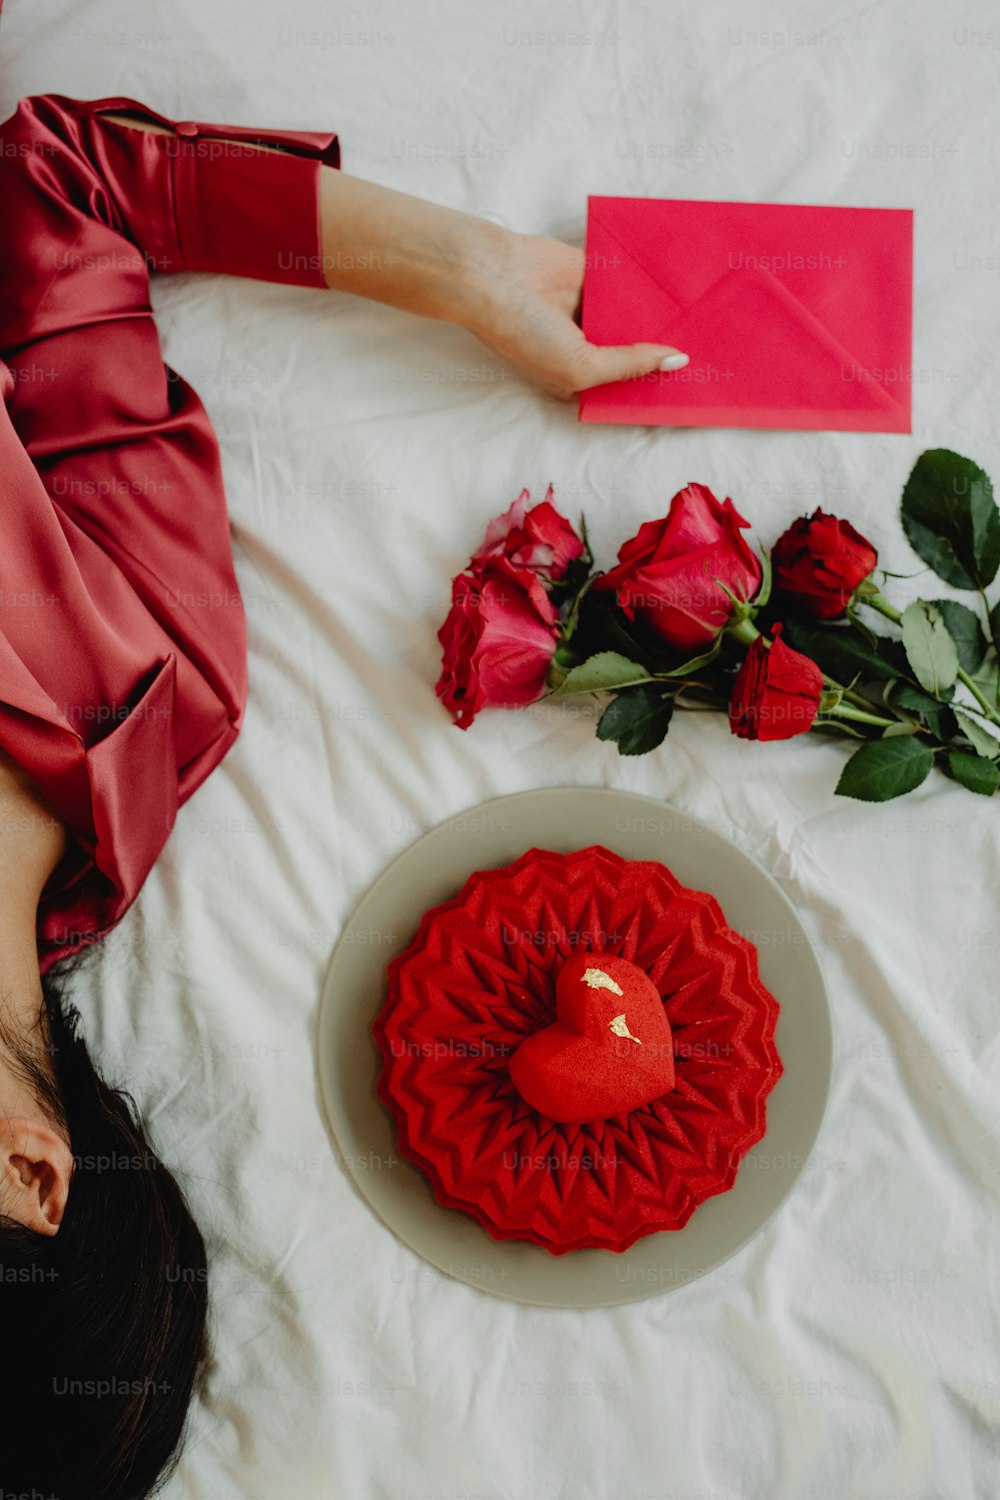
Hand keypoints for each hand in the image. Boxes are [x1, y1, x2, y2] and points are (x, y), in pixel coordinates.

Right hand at [460, 228, 687, 400]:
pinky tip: (680, 287)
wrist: (493, 277)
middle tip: (713, 352)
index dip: (656, 386)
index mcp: (580, 378)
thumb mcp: (582, 366)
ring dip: (660, 316)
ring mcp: (591, 310)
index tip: (695, 386)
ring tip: (707, 319)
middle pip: (636, 350)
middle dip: (664, 351)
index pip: (626, 386)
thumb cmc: (526, 334)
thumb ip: (630, 365)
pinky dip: (647, 281)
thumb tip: (677, 361)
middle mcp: (588, 347)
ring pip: (635, 315)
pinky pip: (628, 280)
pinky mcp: (594, 276)